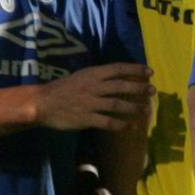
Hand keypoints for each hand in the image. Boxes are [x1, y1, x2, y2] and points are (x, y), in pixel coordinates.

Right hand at [34, 62, 153, 132]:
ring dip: (134, 107)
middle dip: (139, 88)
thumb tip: (118, 78)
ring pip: (117, 104)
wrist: (41, 103)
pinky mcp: (86, 118)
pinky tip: (129, 126)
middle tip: (153, 91)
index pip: (117, 68)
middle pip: (121, 86)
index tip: (150, 72)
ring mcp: (89, 103)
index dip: (135, 69)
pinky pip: (107, 121)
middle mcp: (92, 87)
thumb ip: (98, 78)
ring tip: (146, 110)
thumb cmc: (61, 89)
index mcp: (91, 74)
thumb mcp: (80, 77)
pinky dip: (120, 124)